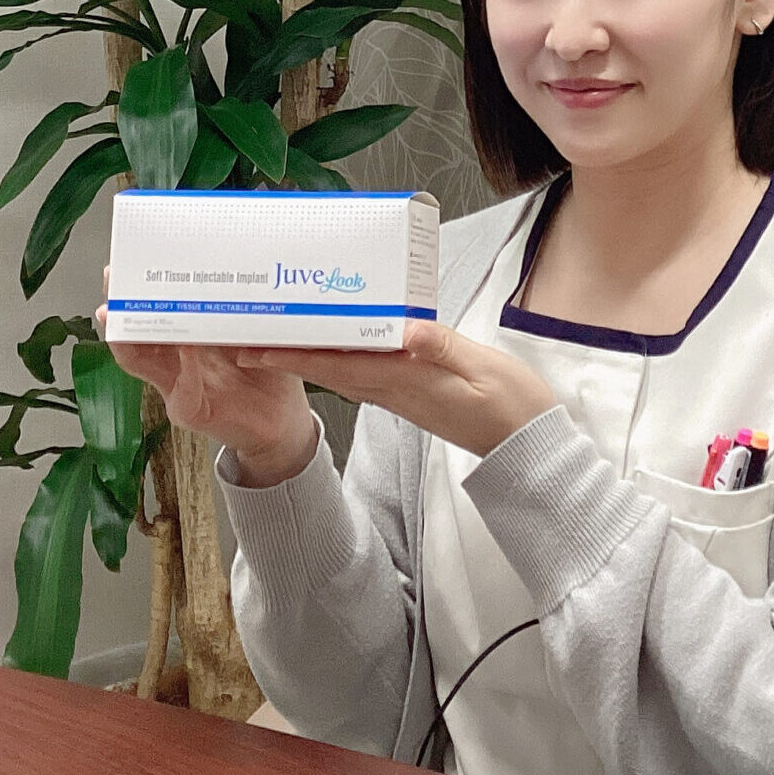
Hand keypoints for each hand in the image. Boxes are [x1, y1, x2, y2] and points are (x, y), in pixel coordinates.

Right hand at [96, 273, 315, 486]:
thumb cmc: (267, 373)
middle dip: (120, 305)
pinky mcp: (192, 411)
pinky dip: (185, 368)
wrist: (283, 419)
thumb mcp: (254, 330)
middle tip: (113, 281)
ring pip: (139, 362)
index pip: (151, 312)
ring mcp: (177, 386)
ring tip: (131, 312)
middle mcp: (174, 360)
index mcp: (186, 337)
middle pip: (133, 334)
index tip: (127, 264)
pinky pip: (182, 392)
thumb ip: (241, 308)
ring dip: (134, 336)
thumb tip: (236, 267)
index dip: (136, 290)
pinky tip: (188, 349)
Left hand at [240, 321, 557, 458]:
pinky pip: (363, 373)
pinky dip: (337, 357)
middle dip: (286, 355)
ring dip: (306, 355)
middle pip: (328, 370)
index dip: (294, 357)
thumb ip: (445, 350)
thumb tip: (408, 332)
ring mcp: (401, 394)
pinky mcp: (412, 392)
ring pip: (341, 371)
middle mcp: (395, 390)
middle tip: (245, 337)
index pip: (338, 367)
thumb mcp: (483, 371)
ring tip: (275, 335)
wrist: (528, 443)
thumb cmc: (512, 406)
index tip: (254, 349)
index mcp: (406, 382)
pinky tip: (332, 343)